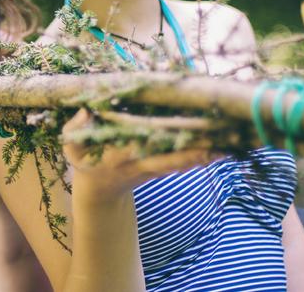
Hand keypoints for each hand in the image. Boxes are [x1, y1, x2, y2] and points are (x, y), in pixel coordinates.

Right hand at [62, 109, 222, 198]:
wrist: (99, 192)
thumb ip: (73, 129)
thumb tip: (85, 112)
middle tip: (223, 143)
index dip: (163, 141)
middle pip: (173, 158)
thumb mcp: (71, 147)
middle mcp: (141, 163)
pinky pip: (186, 160)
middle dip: (197, 151)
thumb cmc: (85, 161)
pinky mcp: (163, 168)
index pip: (145, 147)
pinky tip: (224, 147)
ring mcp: (154, 167)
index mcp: (119, 156)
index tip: (184, 133)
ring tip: (232, 143)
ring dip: (207, 153)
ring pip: (184, 160)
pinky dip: (204, 154)